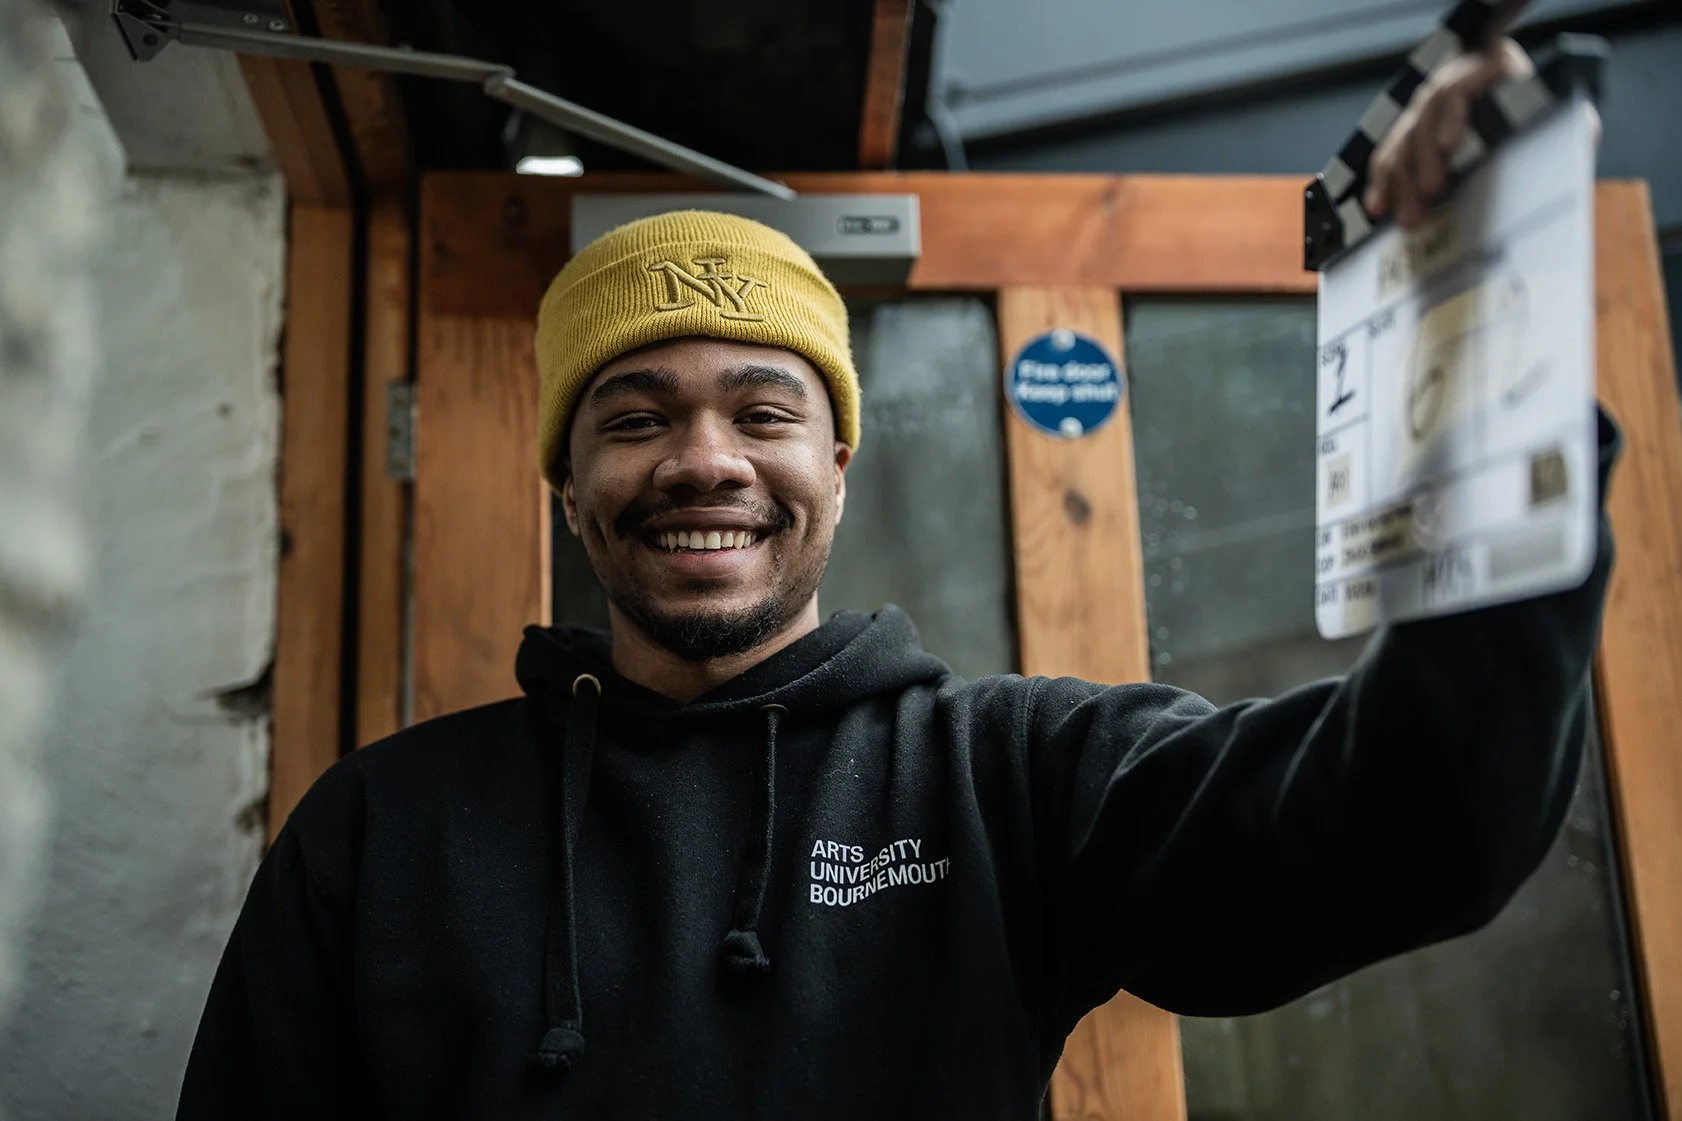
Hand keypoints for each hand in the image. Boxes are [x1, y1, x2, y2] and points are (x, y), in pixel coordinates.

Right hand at [1364, 38, 1595, 229]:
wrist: (1523, 98)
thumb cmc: (1542, 106)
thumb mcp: (1559, 108)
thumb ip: (1569, 122)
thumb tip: (1580, 140)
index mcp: (1488, 66)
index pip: (1455, 87)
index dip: (1449, 116)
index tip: (1449, 144)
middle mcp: (1448, 83)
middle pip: (1422, 119)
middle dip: (1423, 161)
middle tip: (1430, 194)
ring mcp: (1426, 108)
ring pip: (1402, 141)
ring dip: (1402, 181)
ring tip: (1409, 216)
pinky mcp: (1412, 132)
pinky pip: (1389, 155)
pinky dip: (1383, 183)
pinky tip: (1378, 206)